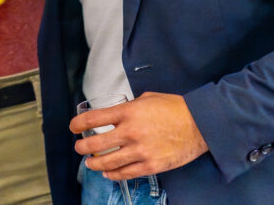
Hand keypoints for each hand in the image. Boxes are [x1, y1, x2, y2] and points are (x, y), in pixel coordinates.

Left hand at [70, 92, 207, 179]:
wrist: (200, 124)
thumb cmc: (175, 108)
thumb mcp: (147, 99)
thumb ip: (129, 108)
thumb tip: (117, 114)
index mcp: (128, 112)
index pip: (93, 119)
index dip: (78, 124)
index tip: (73, 127)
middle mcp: (131, 132)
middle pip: (96, 144)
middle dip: (82, 148)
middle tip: (79, 148)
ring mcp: (140, 151)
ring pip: (108, 163)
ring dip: (94, 164)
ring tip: (89, 164)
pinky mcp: (151, 165)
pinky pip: (126, 173)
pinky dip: (113, 175)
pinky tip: (108, 173)